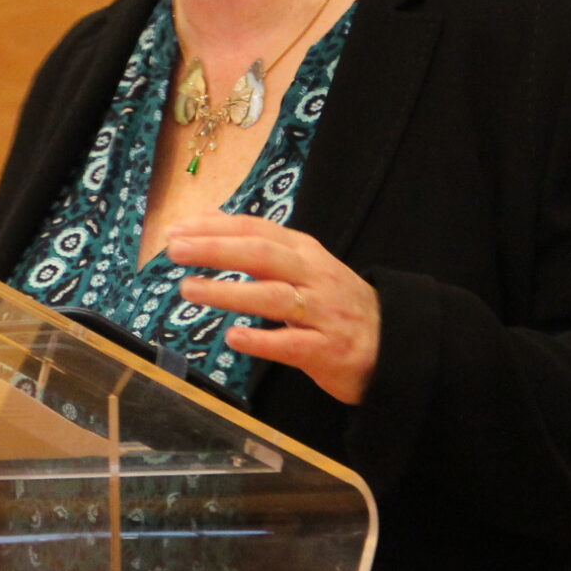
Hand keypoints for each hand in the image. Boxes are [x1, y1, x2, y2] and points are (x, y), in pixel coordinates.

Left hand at [167, 214, 380, 404]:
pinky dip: (262, 340)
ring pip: (274, 297)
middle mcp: (313, 276)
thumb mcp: (302, 265)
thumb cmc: (335, 303)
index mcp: (304, 252)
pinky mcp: (328, 351)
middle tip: (174, 250)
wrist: (396, 344)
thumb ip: (259, 244)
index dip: (215, 228)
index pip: (256, 231)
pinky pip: (292, 344)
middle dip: (216, 249)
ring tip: (190, 289)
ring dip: (229, 292)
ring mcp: (322, 313)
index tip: (175, 229)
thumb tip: (208, 219)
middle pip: (262, 256)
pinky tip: (233, 338)